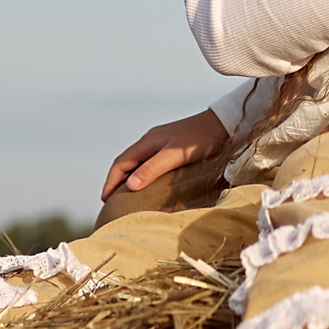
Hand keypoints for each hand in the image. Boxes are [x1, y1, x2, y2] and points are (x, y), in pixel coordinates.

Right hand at [102, 109, 231, 199]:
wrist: (223, 125)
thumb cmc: (200, 140)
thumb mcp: (174, 156)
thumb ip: (152, 169)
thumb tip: (129, 185)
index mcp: (147, 142)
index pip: (120, 163)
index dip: (111, 182)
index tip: (105, 200)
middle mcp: (151, 142)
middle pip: (126, 163)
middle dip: (116, 182)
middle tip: (112, 203)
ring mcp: (162, 144)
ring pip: (138, 164)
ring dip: (129, 179)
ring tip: (127, 198)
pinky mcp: (173, 149)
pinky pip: (150, 164)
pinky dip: (143, 176)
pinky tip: (149, 186)